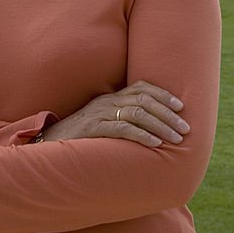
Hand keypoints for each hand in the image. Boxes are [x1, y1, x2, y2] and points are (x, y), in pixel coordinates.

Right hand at [43, 81, 189, 147]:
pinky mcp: (93, 129)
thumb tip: (149, 129)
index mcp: (110, 98)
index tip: (181, 106)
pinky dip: (141, 135)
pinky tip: (155, 144)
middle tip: (185, 128)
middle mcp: (107, 102)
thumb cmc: (79, 138)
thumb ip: (121, 121)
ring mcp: (99, 114)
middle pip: (144, 100)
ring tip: (175, 138)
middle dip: (168, 113)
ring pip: (137, 113)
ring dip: (160, 126)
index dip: (163, 95)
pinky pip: (122, 128)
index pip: (142, 87)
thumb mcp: (102, 123)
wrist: (48, 145)